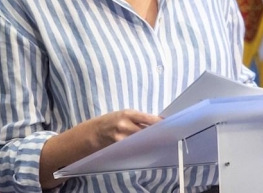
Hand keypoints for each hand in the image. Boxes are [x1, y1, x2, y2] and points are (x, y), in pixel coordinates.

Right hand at [39, 109, 161, 188]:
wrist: (92, 133)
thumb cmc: (110, 121)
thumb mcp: (123, 115)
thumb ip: (138, 119)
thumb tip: (157, 123)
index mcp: (127, 114)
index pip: (148, 119)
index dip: (160, 123)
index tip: (169, 125)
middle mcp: (125, 125)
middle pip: (147, 131)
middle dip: (157, 134)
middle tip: (169, 136)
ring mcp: (122, 138)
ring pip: (142, 141)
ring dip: (151, 142)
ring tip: (161, 143)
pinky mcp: (119, 147)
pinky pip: (135, 148)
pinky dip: (142, 148)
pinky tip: (148, 149)